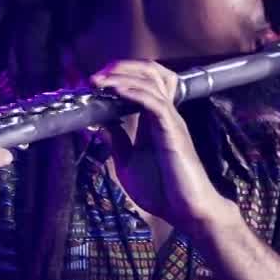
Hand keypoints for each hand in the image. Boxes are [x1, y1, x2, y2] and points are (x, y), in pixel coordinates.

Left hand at [89, 60, 232, 237]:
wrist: (186, 212)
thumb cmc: (164, 192)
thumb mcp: (128, 164)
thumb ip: (117, 141)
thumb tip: (100, 123)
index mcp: (154, 120)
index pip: (142, 82)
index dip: (118, 75)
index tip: (92, 83)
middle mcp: (165, 114)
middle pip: (150, 71)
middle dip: (120, 68)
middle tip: (95, 77)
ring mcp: (171, 120)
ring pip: (151, 81)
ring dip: (122, 76)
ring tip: (100, 81)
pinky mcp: (173, 131)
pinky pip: (154, 102)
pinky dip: (133, 92)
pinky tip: (115, 92)